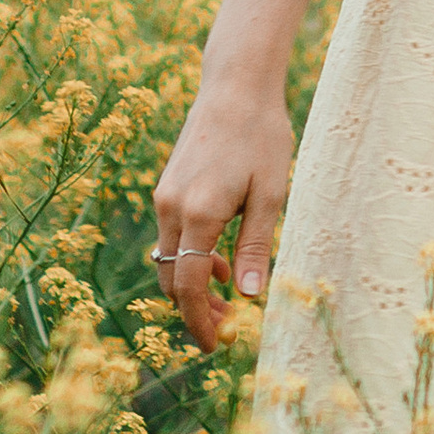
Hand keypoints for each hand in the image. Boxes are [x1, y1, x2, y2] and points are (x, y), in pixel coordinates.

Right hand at [151, 84, 293, 352]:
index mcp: (198, 213)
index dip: (199, 321)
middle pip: (170, 278)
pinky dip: (189, 257)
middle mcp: (171, 207)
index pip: (187, 285)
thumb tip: (250, 297)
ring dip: (192, 283)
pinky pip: (171, 236)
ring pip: (167, 259)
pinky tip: (219, 258)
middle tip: (228, 326)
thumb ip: (255, 247)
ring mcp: (164, 196)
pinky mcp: (167, 187)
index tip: (215, 346)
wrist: (235, 86)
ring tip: (229, 295)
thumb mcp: (270, 195)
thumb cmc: (262, 136)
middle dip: (195, 308)